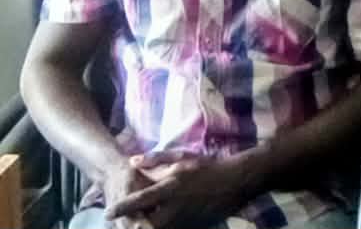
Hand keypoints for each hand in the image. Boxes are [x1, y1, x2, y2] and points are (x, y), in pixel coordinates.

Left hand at [103, 152, 249, 228]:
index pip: (139, 200)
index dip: (121, 207)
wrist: (235, 182)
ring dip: (145, 227)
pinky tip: (157, 223)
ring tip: (134, 224)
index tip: (107, 212)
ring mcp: (183, 220)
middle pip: (145, 224)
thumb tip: (132, 162)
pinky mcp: (190, 227)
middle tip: (119, 224)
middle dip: (131, 225)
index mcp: (170, 187)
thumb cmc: (207, 167)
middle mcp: (174, 206)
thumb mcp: (182, 156)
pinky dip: (160, 228)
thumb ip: (155, 159)